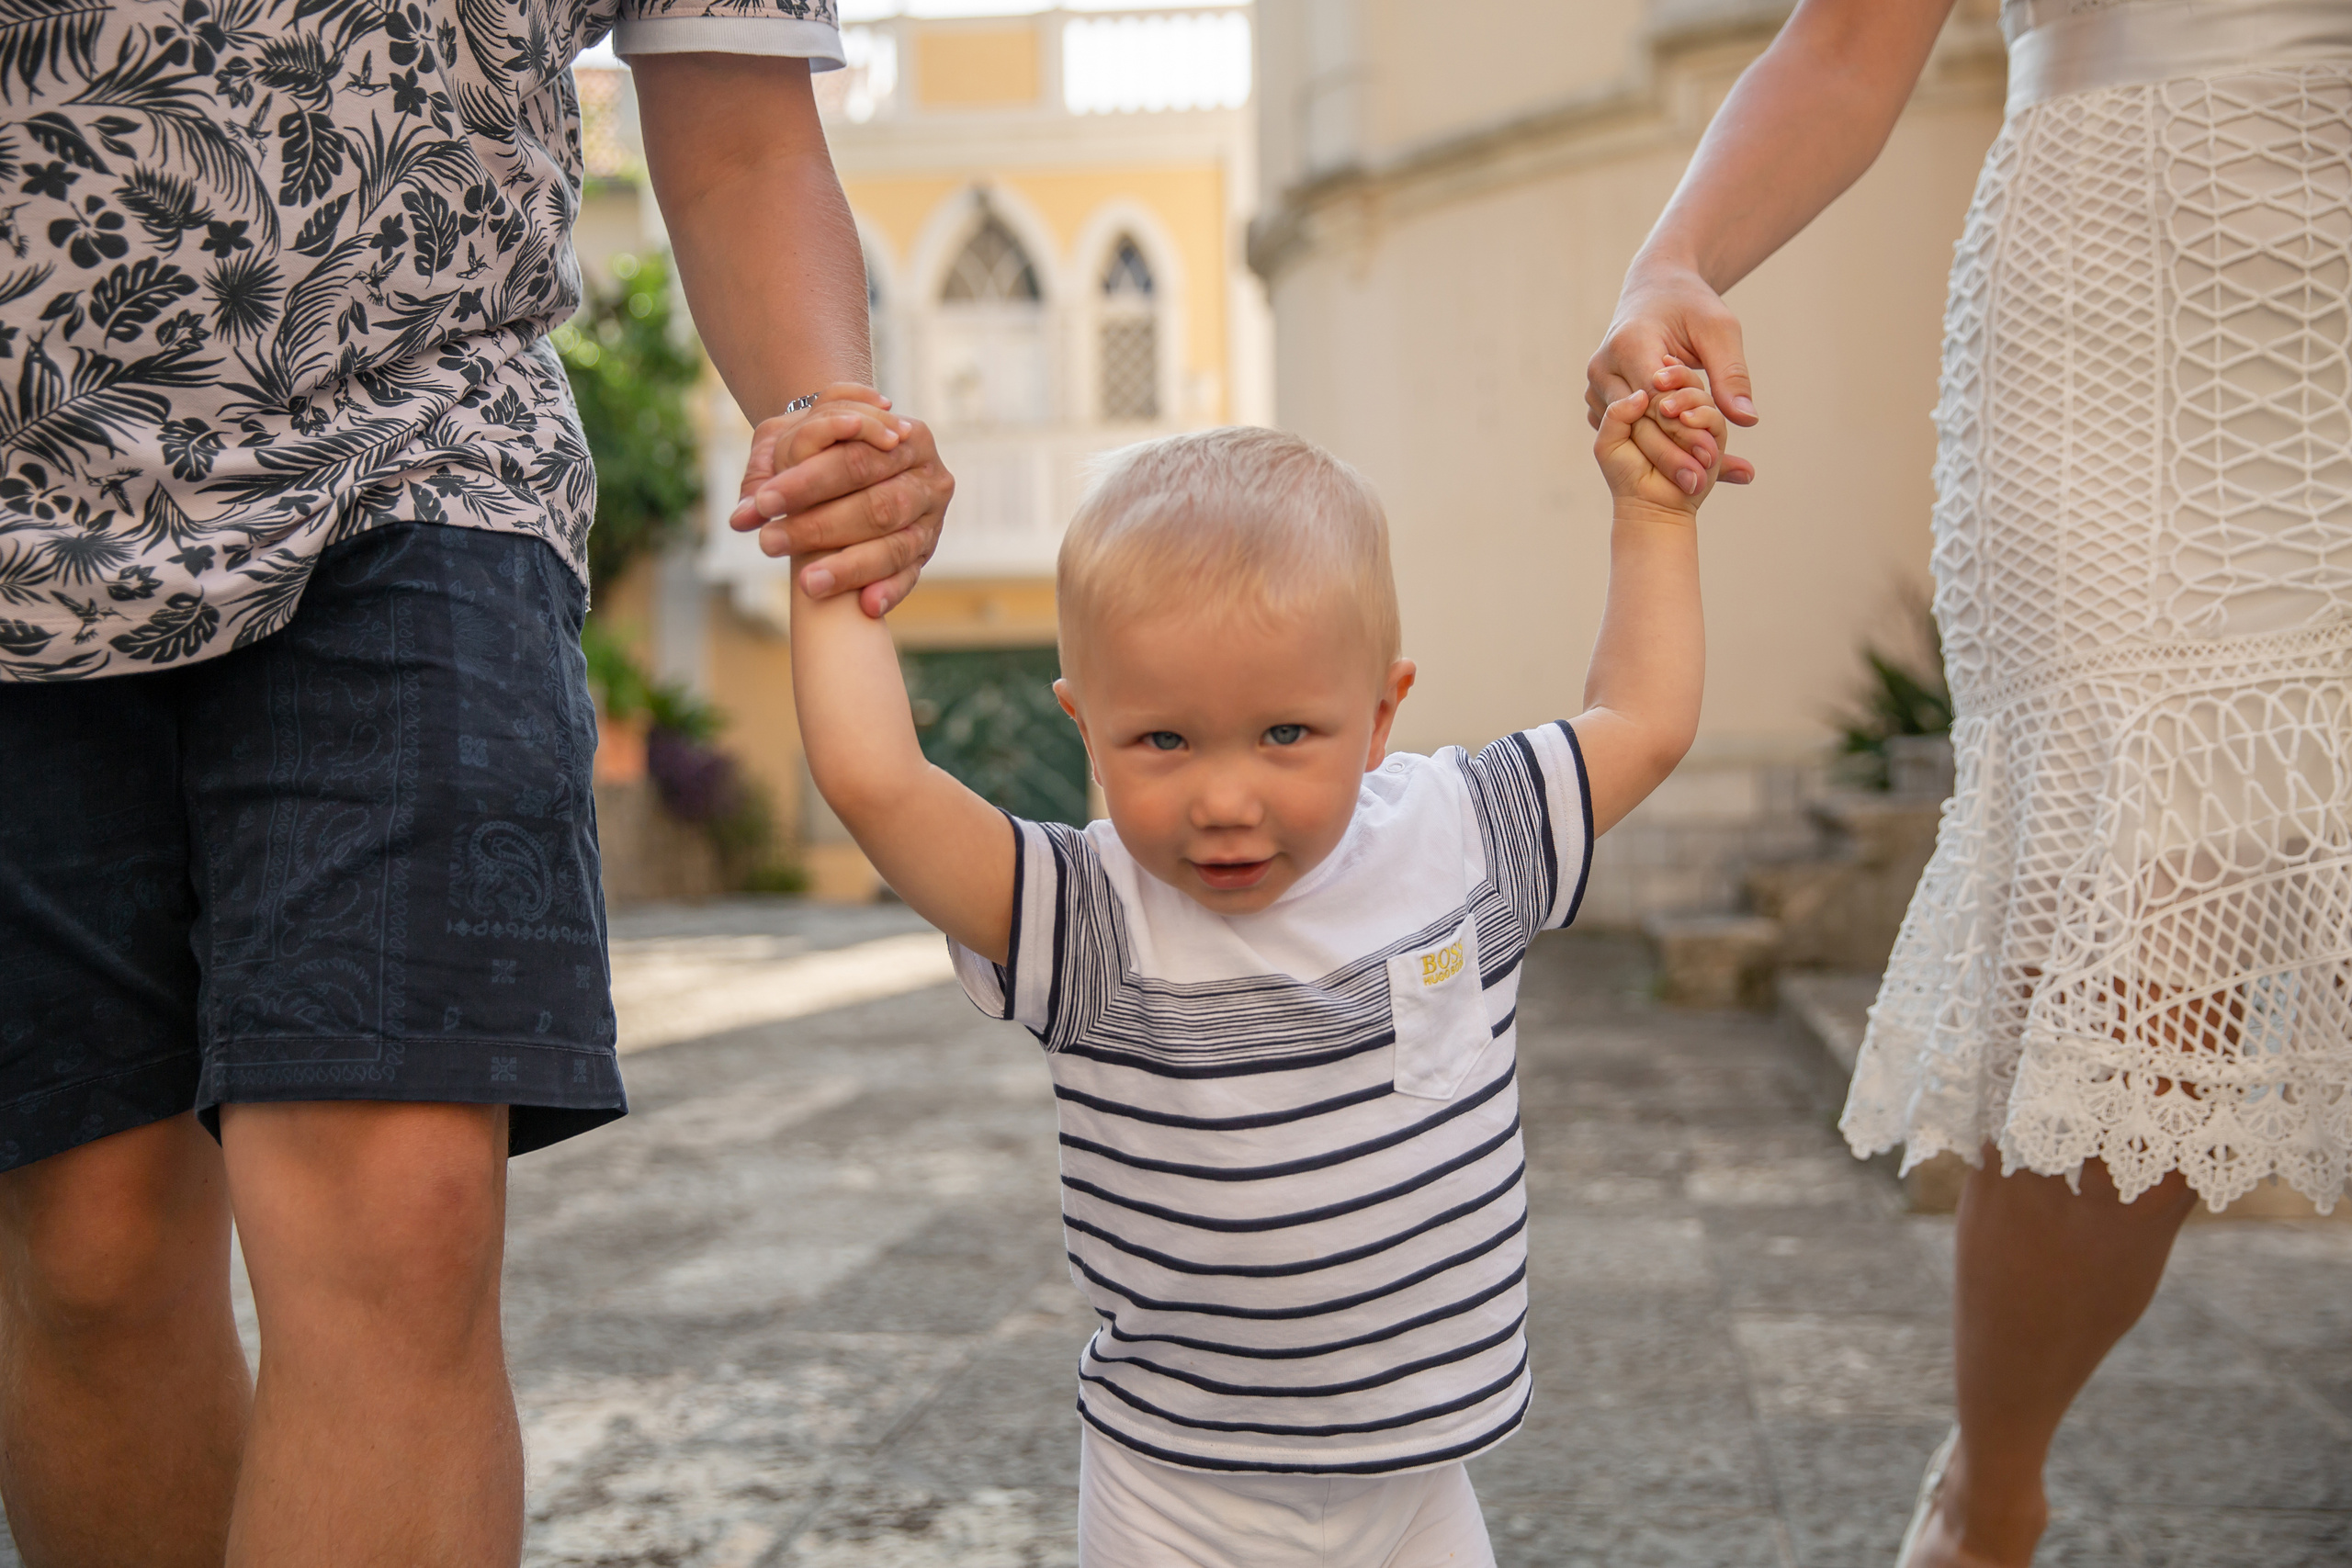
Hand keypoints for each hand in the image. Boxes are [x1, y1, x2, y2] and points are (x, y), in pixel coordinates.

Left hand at [728, 385, 954, 616]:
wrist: (855, 458)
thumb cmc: (821, 447)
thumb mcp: (793, 438)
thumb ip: (764, 473)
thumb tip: (741, 518)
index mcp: (904, 434)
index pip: (855, 458)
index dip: (809, 481)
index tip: (764, 501)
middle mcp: (928, 475)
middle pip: (877, 504)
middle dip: (821, 526)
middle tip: (770, 543)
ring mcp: (931, 517)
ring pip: (895, 544)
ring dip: (850, 566)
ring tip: (807, 583)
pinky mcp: (927, 550)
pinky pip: (910, 575)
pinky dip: (890, 591)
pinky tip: (867, 606)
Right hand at [1586, 262, 1757, 486]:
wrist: (1655, 291)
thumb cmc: (1691, 306)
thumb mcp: (1720, 330)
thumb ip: (1732, 375)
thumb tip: (1746, 420)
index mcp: (1628, 344)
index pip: (1654, 398)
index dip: (1681, 428)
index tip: (1711, 455)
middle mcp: (1603, 368)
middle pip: (1638, 422)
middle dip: (1672, 452)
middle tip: (1703, 481)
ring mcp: (1596, 387)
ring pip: (1629, 433)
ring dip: (1662, 456)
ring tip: (1695, 481)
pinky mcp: (1600, 401)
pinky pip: (1627, 432)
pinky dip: (1652, 449)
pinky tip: (1680, 466)